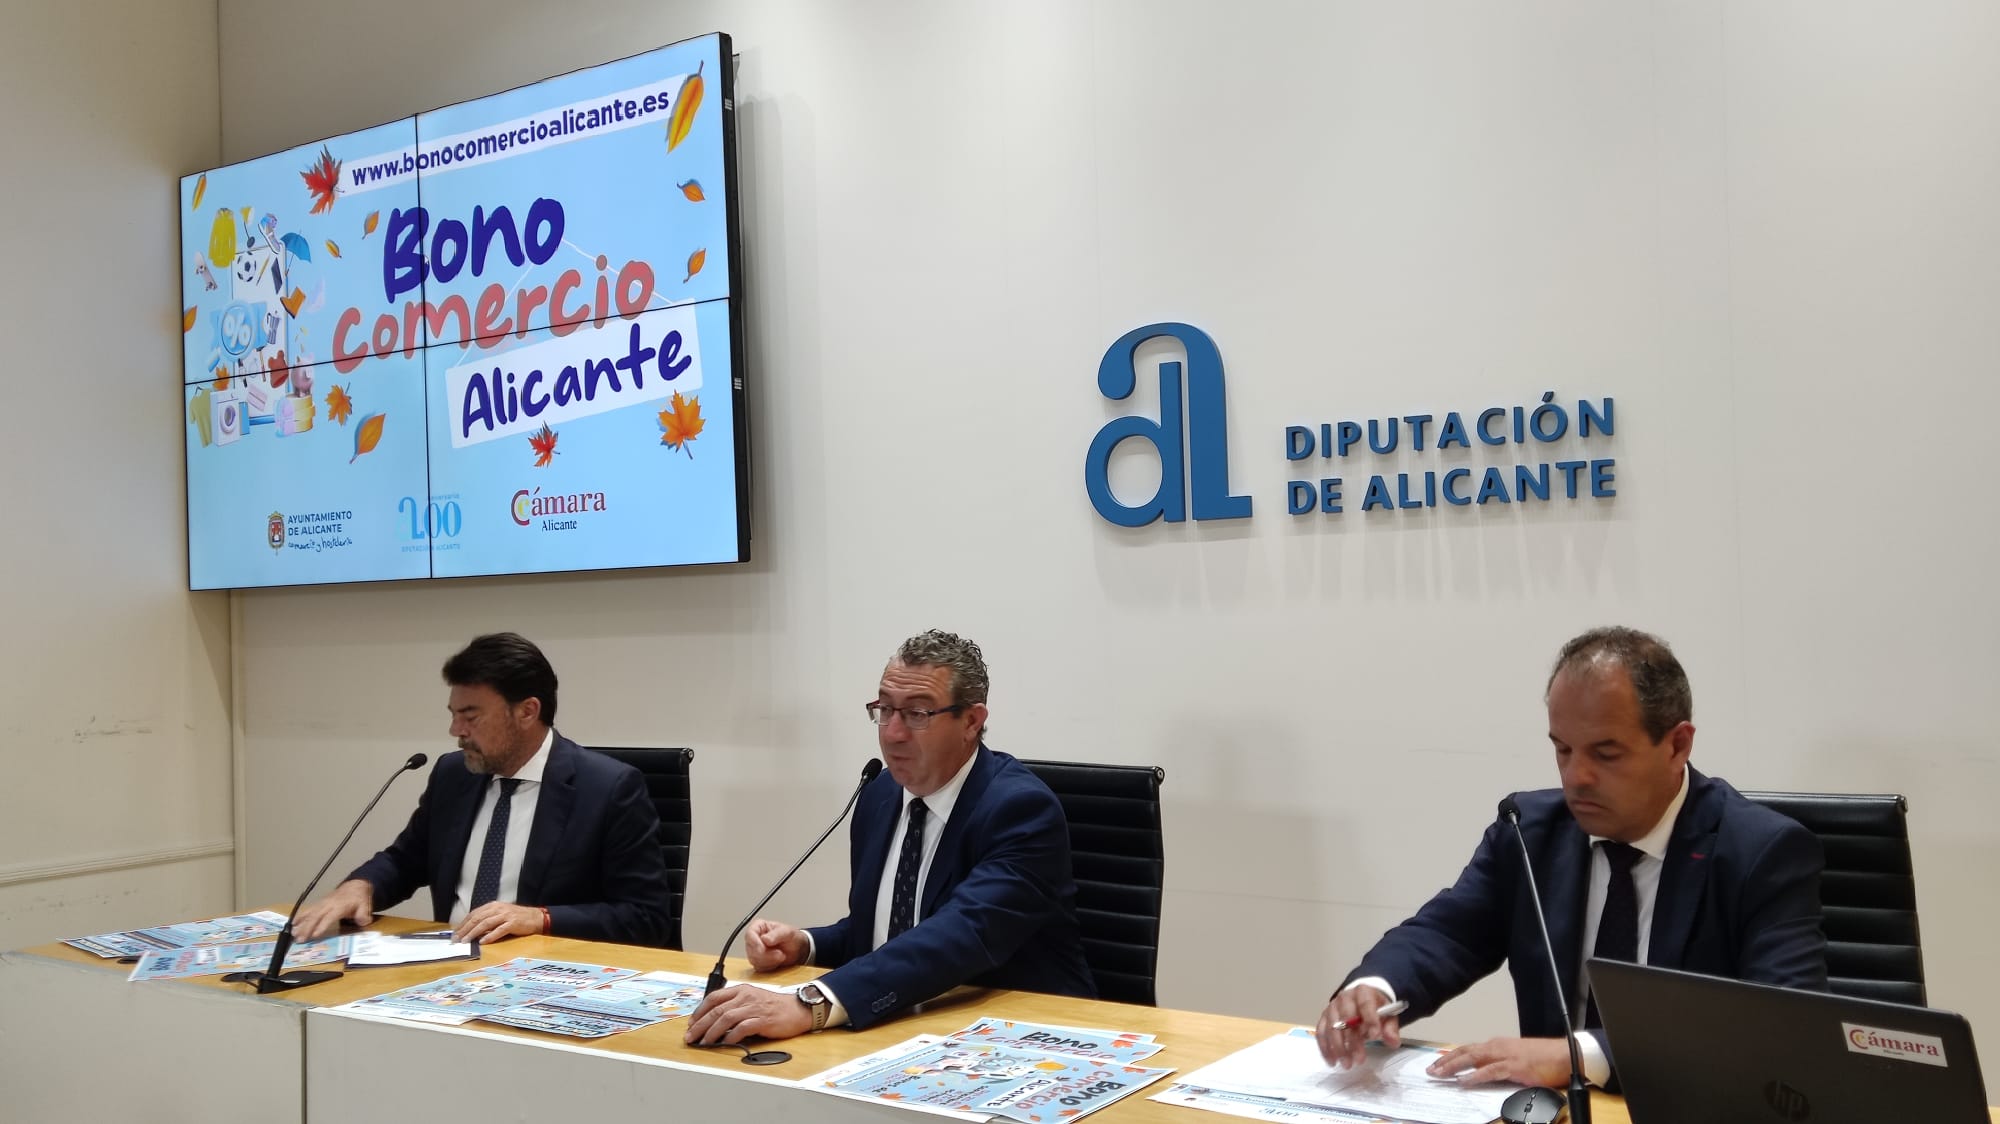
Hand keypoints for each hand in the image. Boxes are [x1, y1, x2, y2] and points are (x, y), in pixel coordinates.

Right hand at [293, 879, 373, 940]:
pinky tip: (293, 924)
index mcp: (339, 906)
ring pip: (309, 913)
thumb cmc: (360, 898)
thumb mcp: (366, 905)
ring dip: (301, 924)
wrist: (355, 885)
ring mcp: (322, 903)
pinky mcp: (319, 904)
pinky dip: (299, 916)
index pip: (329, 917)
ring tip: (293, 933)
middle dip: (307, 928)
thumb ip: (363, 914)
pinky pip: (307, 910)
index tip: (314, 935)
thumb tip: (363, 922)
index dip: (322, 926)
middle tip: (299, 940)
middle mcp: (328, 905)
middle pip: (316, 917)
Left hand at [452, 902, 544, 943]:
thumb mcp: (500, 915)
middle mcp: (498, 909)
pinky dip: (490, 936)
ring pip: (485, 923)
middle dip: (465, 929)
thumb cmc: (517, 918)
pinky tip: (482, 942)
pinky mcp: (513, 923)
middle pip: (477, 918)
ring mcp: (505, 915)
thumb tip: (472, 931)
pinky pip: (499, 930)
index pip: (474, 914)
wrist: (536, 917)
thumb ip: (488, 920)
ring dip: (474, 933)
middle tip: (456, 939)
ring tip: (466, 941)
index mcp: (493, 906)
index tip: (455, 933)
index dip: (463, 924)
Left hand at [684, 984, 811, 1045]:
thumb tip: (716, 1020)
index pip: (714, 997)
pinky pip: (742, 1028)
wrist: (798, 1009)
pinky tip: (724, 1043)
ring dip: (711, 1032)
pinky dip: (731, 1036)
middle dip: (700, 1024)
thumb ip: (736, 1004)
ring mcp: (754, 1008)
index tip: (691, 1022)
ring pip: (726, 1018)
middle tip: (691, 1036)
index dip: (700, 1010)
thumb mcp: (753, 998)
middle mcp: (746, 996)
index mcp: (741, 990)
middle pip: (716, 1010)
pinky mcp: (762, 1020)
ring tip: (703, 1042)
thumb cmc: (775, 1006)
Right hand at [744, 919, 806, 971]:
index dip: (754, 942)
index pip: (750, 934)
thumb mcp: (787, 932)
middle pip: (751, 949)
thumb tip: (765, 939)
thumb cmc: (792, 937)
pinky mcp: (758, 962)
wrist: (797, 950)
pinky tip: (777, 962)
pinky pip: (759, 967)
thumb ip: (776, 934)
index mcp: (759, 927)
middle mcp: (755, 939)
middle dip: (766, 954)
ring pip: (754, 960)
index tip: (762, 949)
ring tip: (781, 956)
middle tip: (780, 954)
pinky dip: (770, 966)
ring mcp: (755, 951)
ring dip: (769, 961)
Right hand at [1315, 984, 1400, 1068]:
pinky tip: (1332, 1061)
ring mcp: (1332, 1007)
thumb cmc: (1376, 1008)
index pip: (1365, 1004)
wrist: (1362, 1000)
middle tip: (1359, 1060)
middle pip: (1346, 1019)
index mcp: (1363, 992)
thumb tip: (1393, 1042)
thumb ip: (1391, 1028)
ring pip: (1331, 1027)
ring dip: (1338, 1048)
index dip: (1370, 1019)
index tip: (1375, 1037)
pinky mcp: (1324, 1017)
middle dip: (1352, 1041)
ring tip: (1347, 1064)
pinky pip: (1321, 1032)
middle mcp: (1345, 997)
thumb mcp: (1388, 1015)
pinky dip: (1325, 1048)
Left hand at [1427, 1036, 1573, 1085]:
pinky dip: (1476, 1076)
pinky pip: (1491, 1071)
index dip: (1451, 1056)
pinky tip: (1464, 1081)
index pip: (1468, 1049)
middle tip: (1430, 1070)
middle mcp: (1497, 1047)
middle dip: (1446, 1061)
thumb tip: (1481, 1073)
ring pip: (1473, 1059)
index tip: (1436, 1064)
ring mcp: (1505, 1055)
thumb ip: (1498, 1064)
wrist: (1564, 1054)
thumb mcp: (1515, 1058)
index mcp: (1497, 1045)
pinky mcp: (1515, 1066)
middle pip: (1465, 1052)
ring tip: (1439, 1074)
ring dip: (1454, 1067)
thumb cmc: (1542, 1058)